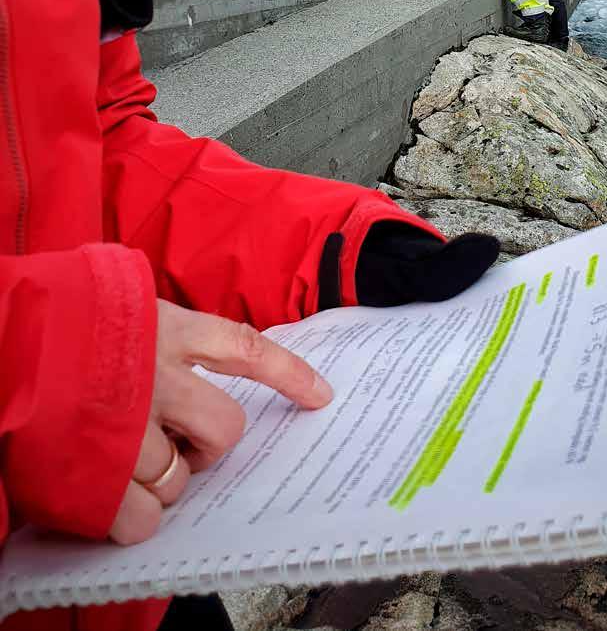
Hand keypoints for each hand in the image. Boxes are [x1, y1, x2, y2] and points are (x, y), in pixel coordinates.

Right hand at [109, 301, 332, 544]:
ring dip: (157, 480)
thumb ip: (162, 337)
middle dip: (208, 447)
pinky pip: (142, 519)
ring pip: (179, 479)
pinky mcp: (94, 473)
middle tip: (174, 442)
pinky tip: (104, 491)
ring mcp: (125, 424)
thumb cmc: (62, 327)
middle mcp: (155, 374)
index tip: (321, 395)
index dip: (287, 372)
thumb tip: (210, 362)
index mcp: (165, 329)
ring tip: (114, 458)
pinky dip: (131, 516)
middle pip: (225, 429)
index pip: (245, 348)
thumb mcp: (117, 310)